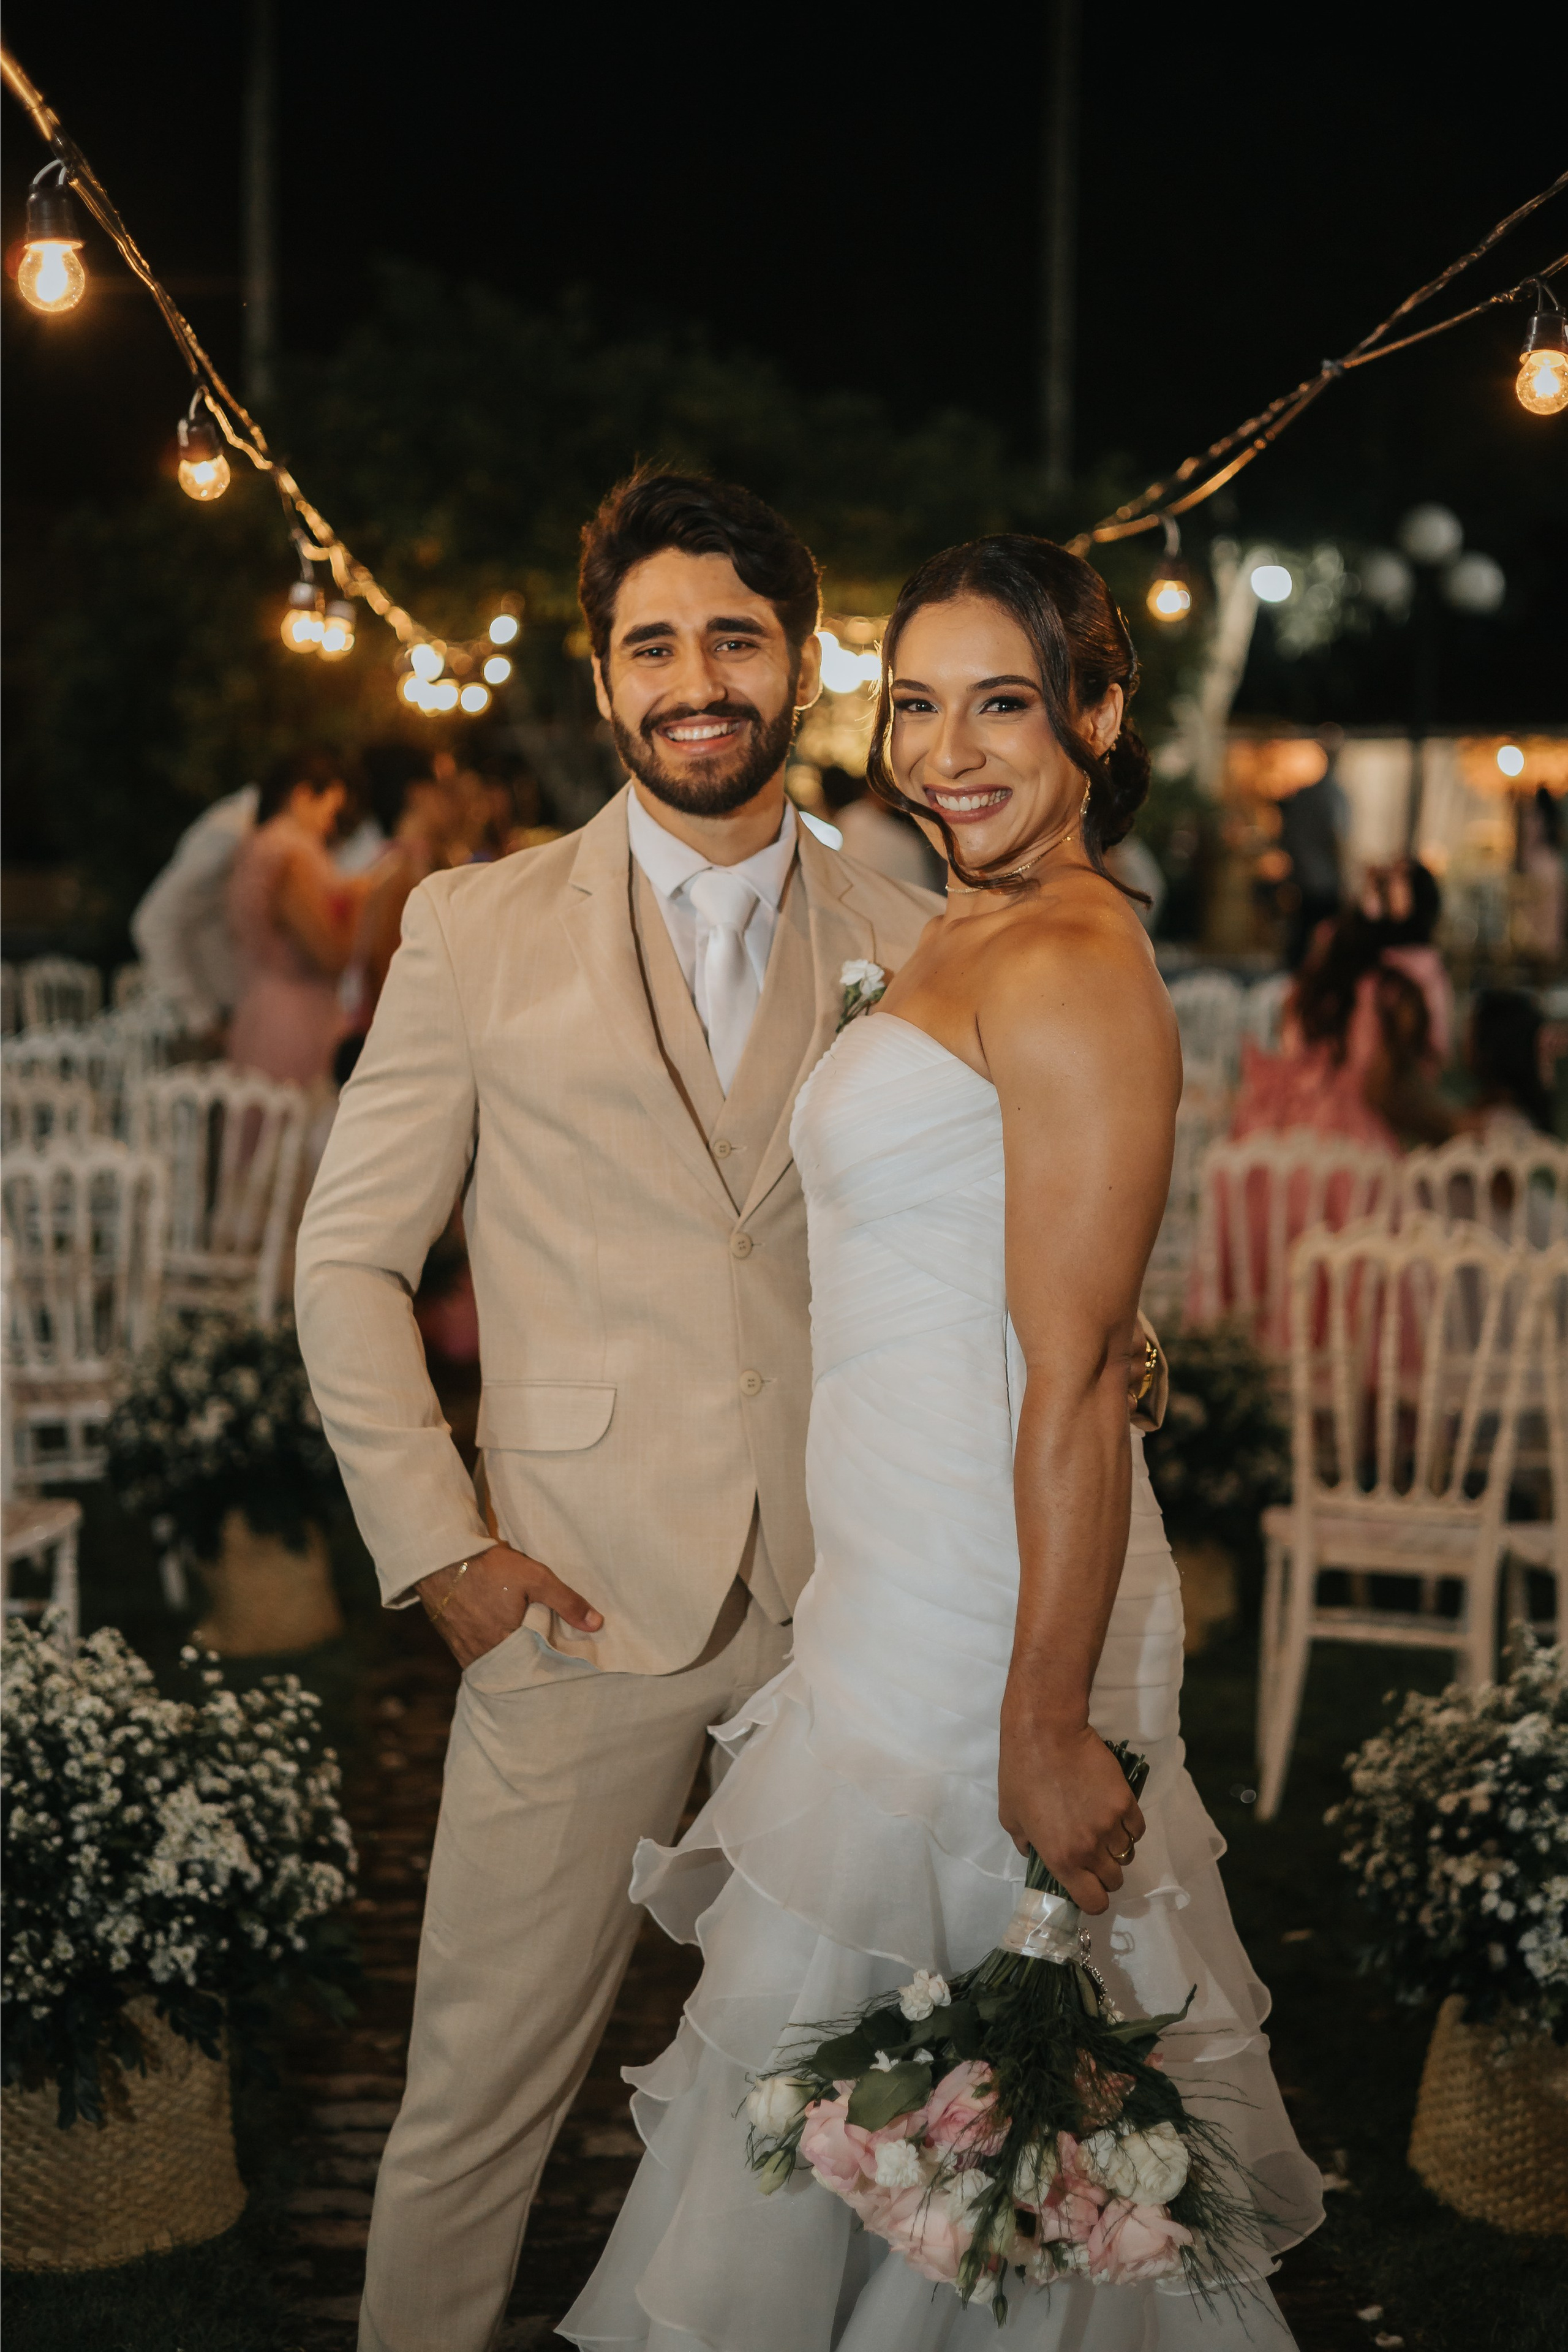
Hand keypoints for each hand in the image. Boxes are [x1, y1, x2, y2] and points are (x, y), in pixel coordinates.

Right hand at [417, 1542, 602, 1670]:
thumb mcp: (536, 1578)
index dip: (554, 1662)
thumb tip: (597, 1624)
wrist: (442, 1559)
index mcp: (508, 1646)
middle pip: (519, 1669)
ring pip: (500, 1665)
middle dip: (534, 1663)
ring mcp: (468, 1653)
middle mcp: (486, 1656)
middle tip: (551, 1655)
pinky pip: (482, 1659)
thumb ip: (566, 1602)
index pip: (540, 1666)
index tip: (569, 1660)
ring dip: (515, 1659)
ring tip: (530, 1648)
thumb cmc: (490, 1568)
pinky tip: (505, 1643)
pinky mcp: (457, 1646)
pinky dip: (496, 1655)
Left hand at [997, 1713, 1145, 1916]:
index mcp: (1061, 1858)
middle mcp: (1090, 1848)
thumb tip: (1035, 1853)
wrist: (1046, 1734)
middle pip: (1114, 1880)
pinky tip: (1115, 1814)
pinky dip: (1129, 1827)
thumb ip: (1025, 1844)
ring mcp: (1111, 1825)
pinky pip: (1137, 1828)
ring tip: (1103, 1829)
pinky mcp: (1125, 1801)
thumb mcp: (1010, 1816)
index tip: (1088, 1887)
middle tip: (1093, 1854)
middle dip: (1105, 1873)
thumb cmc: (1021, 1773)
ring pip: (1127, 1853)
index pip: (1093, 1902)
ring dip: (1117, 1848)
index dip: (1093, 1899)